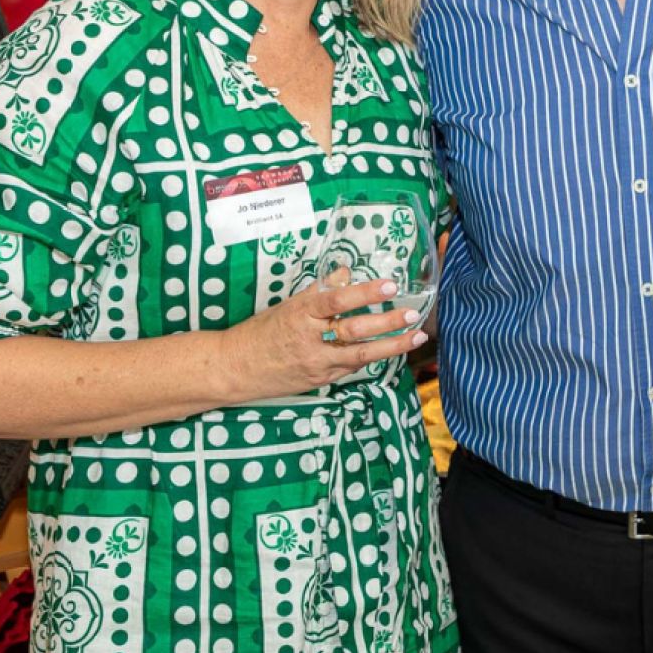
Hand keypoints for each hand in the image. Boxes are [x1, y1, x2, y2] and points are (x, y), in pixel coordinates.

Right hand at [223, 269, 426, 399]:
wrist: (235, 369)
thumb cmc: (262, 332)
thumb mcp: (288, 305)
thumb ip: (320, 290)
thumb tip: (346, 272)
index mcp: (300, 313)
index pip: (337, 300)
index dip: (364, 292)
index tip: (389, 285)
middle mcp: (310, 339)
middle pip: (354, 330)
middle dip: (387, 323)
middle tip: (411, 314)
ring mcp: (316, 363)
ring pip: (360, 355)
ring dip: (392, 346)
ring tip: (417, 337)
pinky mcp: (320, 380)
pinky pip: (351, 367)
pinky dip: (372, 357)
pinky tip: (392, 348)